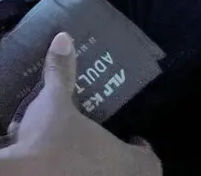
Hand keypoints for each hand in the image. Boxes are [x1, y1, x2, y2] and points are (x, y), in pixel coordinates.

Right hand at [5, 33, 160, 175]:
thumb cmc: (51, 140)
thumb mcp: (54, 101)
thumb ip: (62, 73)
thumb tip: (65, 38)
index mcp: (126, 161)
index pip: (150, 161)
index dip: (141, 149)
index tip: (131, 138)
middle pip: (129, 172)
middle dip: (118, 160)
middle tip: (101, 144)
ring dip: (96, 168)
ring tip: (78, 154)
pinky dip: (73, 173)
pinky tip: (55, 165)